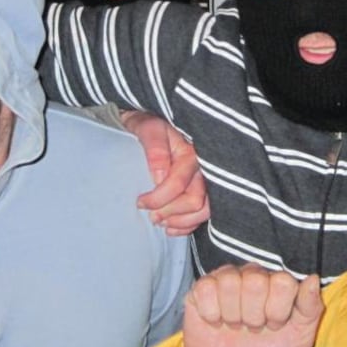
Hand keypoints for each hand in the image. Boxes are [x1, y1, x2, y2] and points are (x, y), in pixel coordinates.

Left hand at [122, 110, 209, 235]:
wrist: (152, 119)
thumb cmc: (148, 123)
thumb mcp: (147, 128)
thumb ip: (155, 149)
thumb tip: (159, 176)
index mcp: (191, 152)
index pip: (179, 184)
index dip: (158, 199)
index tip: (140, 202)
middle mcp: (203, 166)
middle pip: (196, 201)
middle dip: (170, 212)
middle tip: (151, 215)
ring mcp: (206, 178)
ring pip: (204, 210)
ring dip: (180, 221)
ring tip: (161, 222)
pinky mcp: (203, 187)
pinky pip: (204, 213)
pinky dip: (188, 225)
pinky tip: (171, 226)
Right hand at [183, 264, 323, 346]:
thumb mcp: (299, 335)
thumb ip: (310, 308)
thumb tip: (313, 279)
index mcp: (277, 282)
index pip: (282, 281)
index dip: (277, 309)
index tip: (274, 325)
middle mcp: (253, 274)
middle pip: (255, 281)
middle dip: (253, 315)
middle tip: (252, 327)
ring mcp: (226, 278)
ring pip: (230, 282)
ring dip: (232, 314)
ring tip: (234, 325)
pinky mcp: (201, 287)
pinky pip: (205, 288)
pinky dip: (211, 313)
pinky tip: (216, 321)